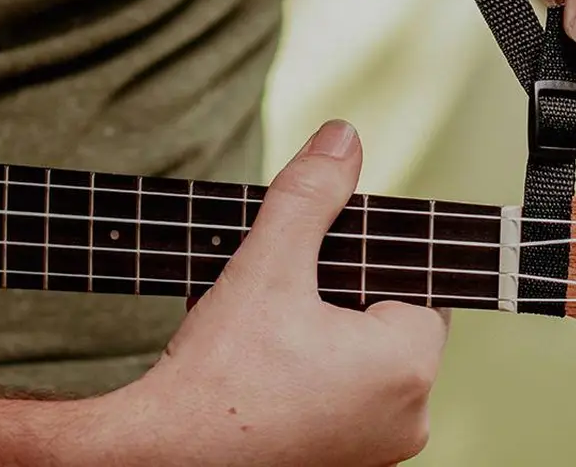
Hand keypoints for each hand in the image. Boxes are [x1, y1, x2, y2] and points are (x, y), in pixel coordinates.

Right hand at [92, 120, 448, 465]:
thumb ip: (309, 196)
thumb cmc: (215, 378)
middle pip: (387, 327)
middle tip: (284, 296)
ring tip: (266, 331)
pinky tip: (261, 370)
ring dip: (322, 341)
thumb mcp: (266, 268)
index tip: (323, 261)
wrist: (158, 462)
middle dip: (339, 301)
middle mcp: (408, 419)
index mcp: (408, 366)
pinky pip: (341, 408)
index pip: (417, 287)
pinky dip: (310, 384)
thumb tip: (344, 140)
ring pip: (362, 369)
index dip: (370, 265)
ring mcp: (376, 453)